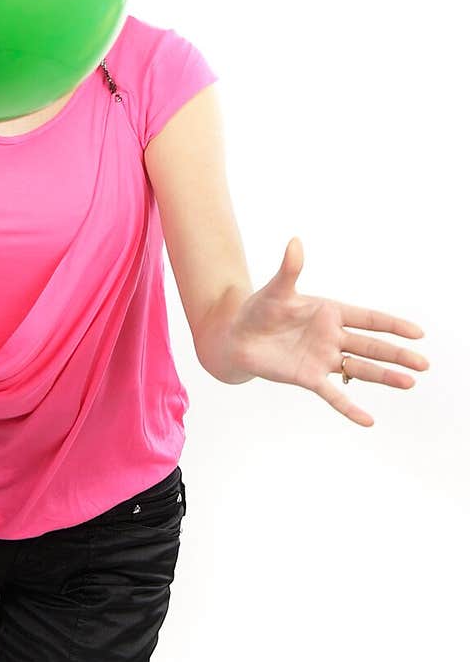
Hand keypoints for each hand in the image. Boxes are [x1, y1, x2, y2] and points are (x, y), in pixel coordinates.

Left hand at [230, 237, 428, 426]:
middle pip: (372, 346)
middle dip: (397, 354)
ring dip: (384, 377)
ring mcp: (322, 358)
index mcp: (330, 312)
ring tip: (409, 383)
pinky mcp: (308, 377)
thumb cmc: (259, 309)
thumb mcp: (276, 289)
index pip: (369, 319)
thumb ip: (290, 269)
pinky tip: (367, 420)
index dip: (393, 325)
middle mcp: (332, 336)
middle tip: (424, 364)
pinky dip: (349, 407)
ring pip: (359, 368)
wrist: (237, 336)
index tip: (417, 333)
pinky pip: (333, 395)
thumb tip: (295, 242)